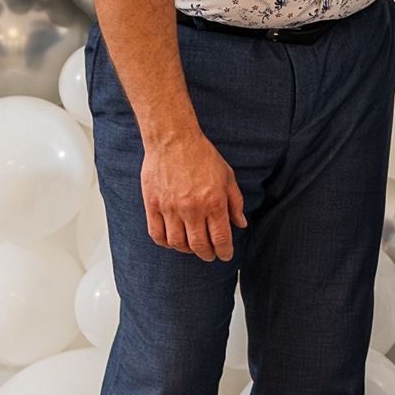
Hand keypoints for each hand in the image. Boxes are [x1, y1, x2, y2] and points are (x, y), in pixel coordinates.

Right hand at [140, 125, 246, 260]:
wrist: (173, 139)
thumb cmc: (203, 156)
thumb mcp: (227, 176)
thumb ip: (235, 202)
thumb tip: (241, 224)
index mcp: (213, 202)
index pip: (220, 238)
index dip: (224, 251)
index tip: (225, 255)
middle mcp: (192, 208)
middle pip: (199, 245)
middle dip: (207, 254)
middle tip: (210, 255)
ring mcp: (170, 208)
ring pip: (177, 243)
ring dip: (187, 250)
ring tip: (192, 246)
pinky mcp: (153, 205)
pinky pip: (157, 234)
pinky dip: (166, 243)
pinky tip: (173, 240)